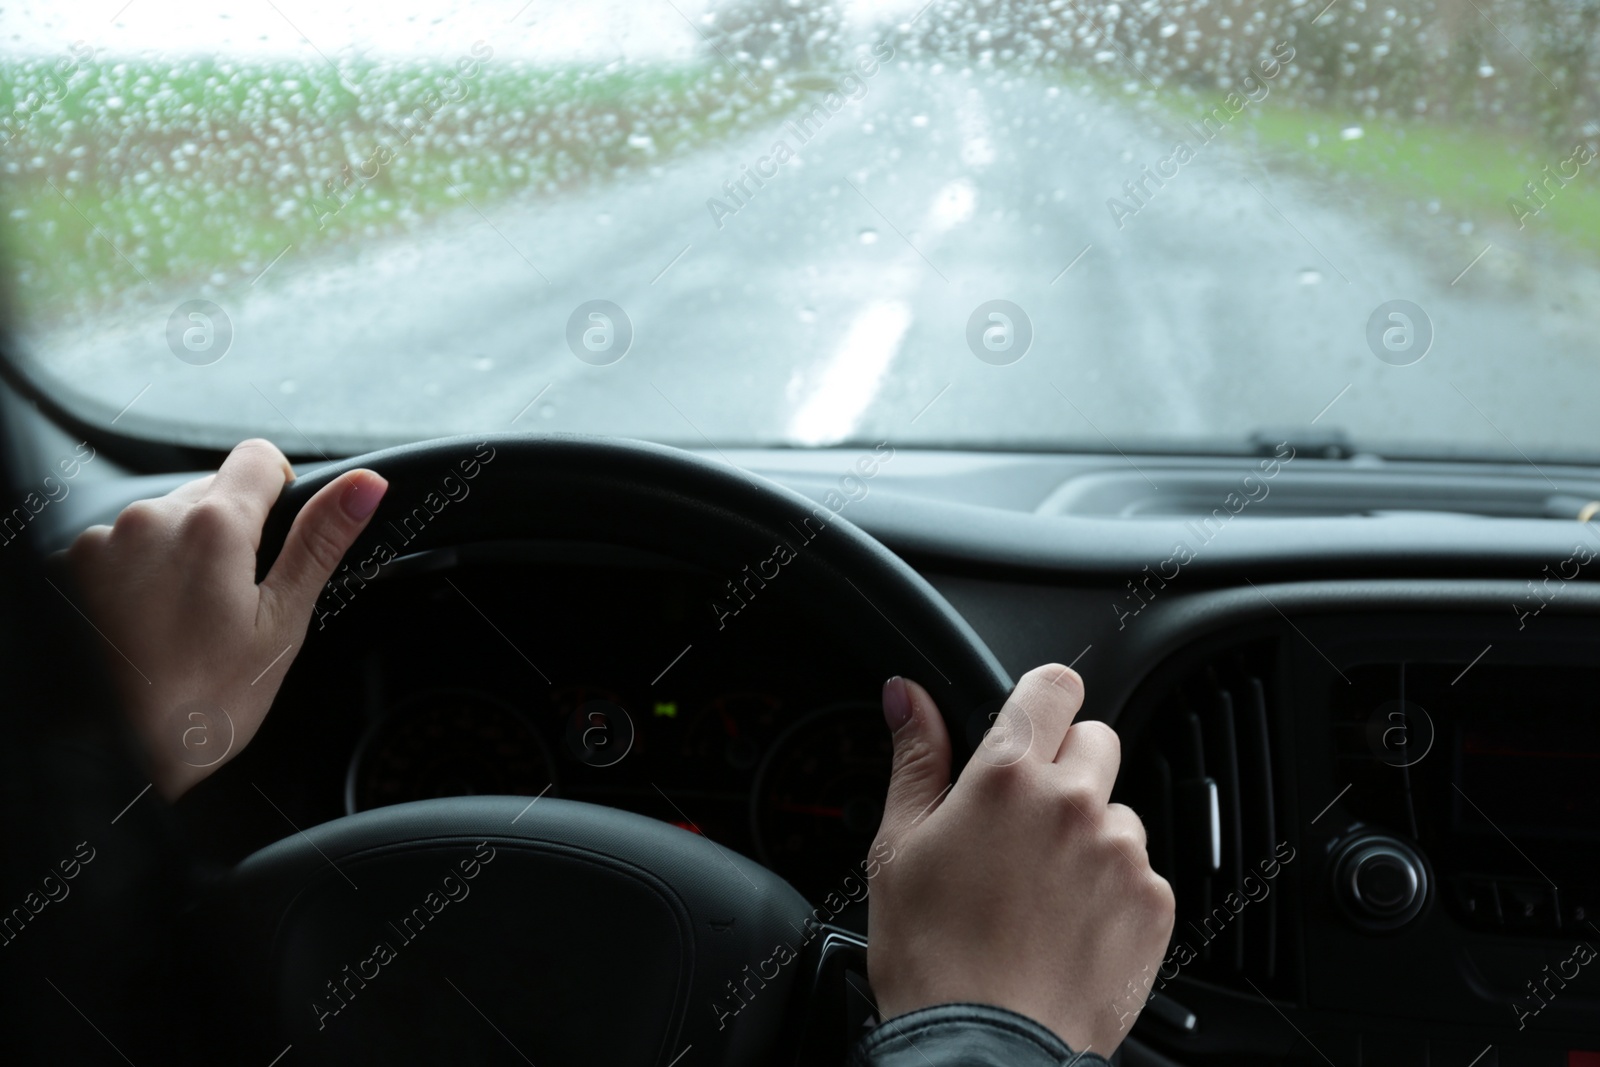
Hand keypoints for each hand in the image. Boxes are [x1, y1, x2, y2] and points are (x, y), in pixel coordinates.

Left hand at [65, 439, 386, 799]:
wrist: (118, 759)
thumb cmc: (204, 705)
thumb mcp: (282, 623)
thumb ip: (322, 541)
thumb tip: (366, 485)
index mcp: (213, 527)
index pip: (259, 458)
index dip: (281, 493)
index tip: (275, 543)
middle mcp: (151, 520)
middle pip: (213, 493)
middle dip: (230, 536)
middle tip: (231, 609)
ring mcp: (104, 543)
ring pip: (167, 521)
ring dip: (182, 555)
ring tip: (185, 625)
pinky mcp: (72, 567)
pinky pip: (124, 547)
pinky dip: (141, 575)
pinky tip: (148, 628)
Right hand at [867, 666, 1174, 1055]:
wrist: (985, 1048)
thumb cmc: (931, 957)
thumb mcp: (897, 847)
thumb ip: (915, 759)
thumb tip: (908, 696)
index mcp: (1006, 777)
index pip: (1054, 686)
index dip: (1042, 701)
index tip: (1031, 727)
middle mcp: (1072, 803)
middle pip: (1096, 741)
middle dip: (1066, 768)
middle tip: (1024, 825)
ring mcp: (1120, 853)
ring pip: (1118, 811)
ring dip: (1089, 834)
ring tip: (1042, 891)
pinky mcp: (1153, 902)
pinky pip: (1141, 870)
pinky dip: (1112, 889)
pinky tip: (1068, 925)